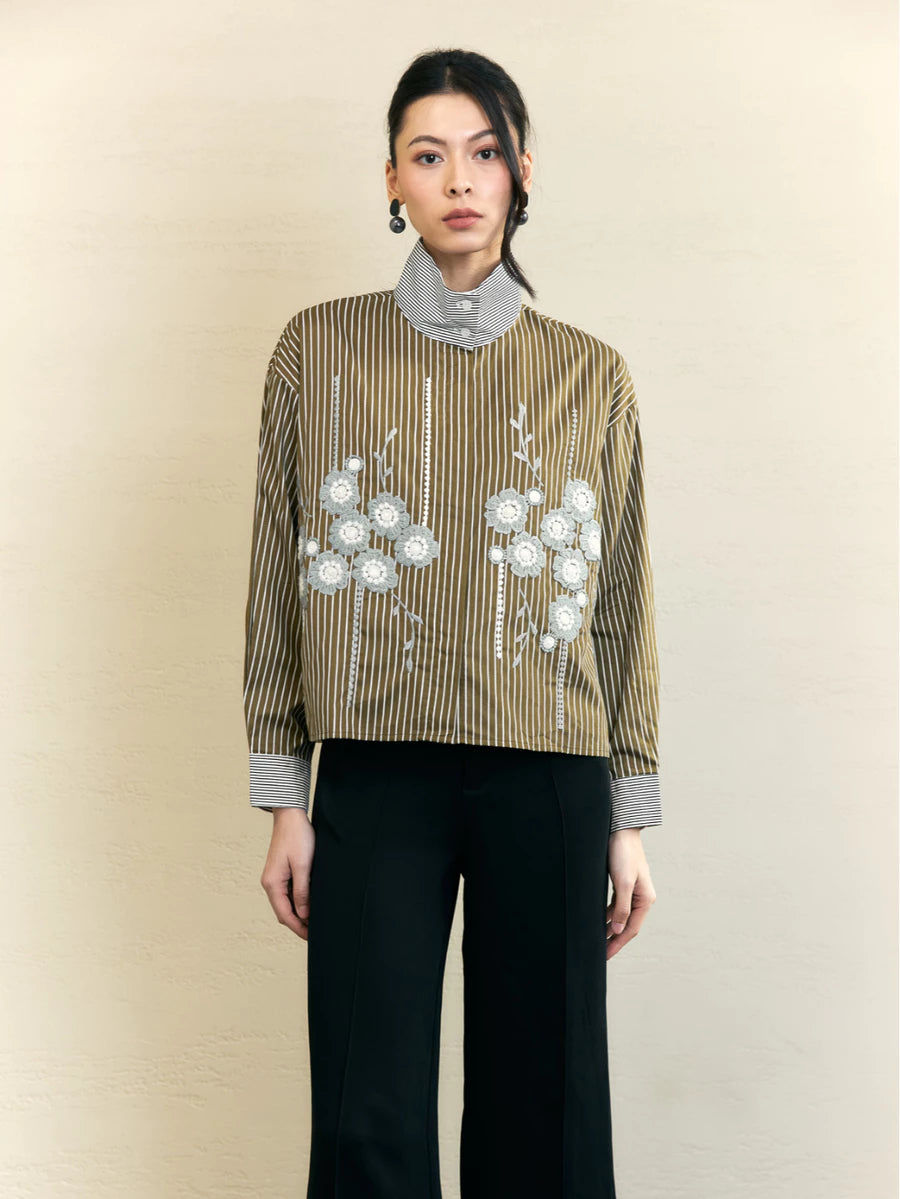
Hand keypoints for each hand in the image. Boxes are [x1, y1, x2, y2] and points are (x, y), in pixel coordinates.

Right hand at [260, 808, 315, 939]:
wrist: (291, 815)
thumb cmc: (297, 837)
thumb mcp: (303, 866)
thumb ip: (302, 891)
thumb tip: (303, 914)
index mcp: (272, 884)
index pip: (285, 915)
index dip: (299, 928)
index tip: (312, 938)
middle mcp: (270, 883)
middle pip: (284, 912)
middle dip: (299, 924)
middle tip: (316, 933)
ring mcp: (274, 878)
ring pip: (286, 904)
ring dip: (298, 914)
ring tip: (315, 921)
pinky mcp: (281, 872)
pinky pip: (288, 893)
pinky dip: (298, 902)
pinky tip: (309, 904)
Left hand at [605, 828, 656, 959]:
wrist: (620, 830)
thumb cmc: (623, 854)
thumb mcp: (623, 883)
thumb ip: (621, 907)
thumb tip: (617, 929)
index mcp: (645, 899)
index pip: (631, 929)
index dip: (617, 943)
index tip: (605, 955)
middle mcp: (641, 897)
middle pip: (626, 924)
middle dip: (613, 939)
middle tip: (600, 953)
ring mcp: (632, 891)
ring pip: (620, 916)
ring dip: (609, 928)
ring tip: (597, 940)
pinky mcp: (622, 884)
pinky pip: (615, 905)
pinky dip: (607, 915)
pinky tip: (598, 920)